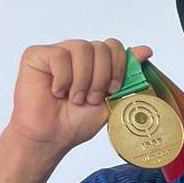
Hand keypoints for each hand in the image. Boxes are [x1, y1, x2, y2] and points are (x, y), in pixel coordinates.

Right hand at [6, 39, 152, 156]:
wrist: (53, 136)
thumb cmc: (78, 121)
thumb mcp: (112, 99)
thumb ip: (128, 74)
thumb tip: (146, 50)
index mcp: (96, 63)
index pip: (114, 46)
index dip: (118, 67)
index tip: (113, 90)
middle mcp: (78, 54)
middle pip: (101, 47)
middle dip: (101, 78)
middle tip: (91, 99)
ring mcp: (58, 52)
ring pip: (82, 48)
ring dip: (83, 80)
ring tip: (75, 98)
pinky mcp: (37, 55)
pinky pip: (59, 55)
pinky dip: (62, 78)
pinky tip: (57, 91)